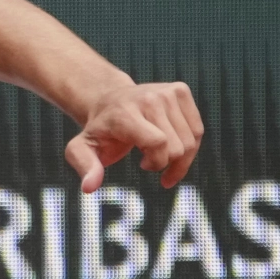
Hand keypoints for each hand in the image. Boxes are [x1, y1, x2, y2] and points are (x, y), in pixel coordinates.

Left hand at [63, 79, 202, 191]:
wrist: (108, 100)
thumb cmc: (99, 130)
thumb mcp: (81, 149)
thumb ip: (85, 167)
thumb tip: (89, 188)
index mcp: (125, 114)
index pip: (158, 143)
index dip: (157, 162)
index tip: (143, 166)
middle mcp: (149, 98)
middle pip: (176, 146)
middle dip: (165, 163)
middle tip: (147, 161)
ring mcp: (167, 92)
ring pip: (191, 140)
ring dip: (178, 158)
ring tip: (158, 154)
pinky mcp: (180, 90)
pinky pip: (198, 130)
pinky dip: (189, 146)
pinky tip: (173, 147)